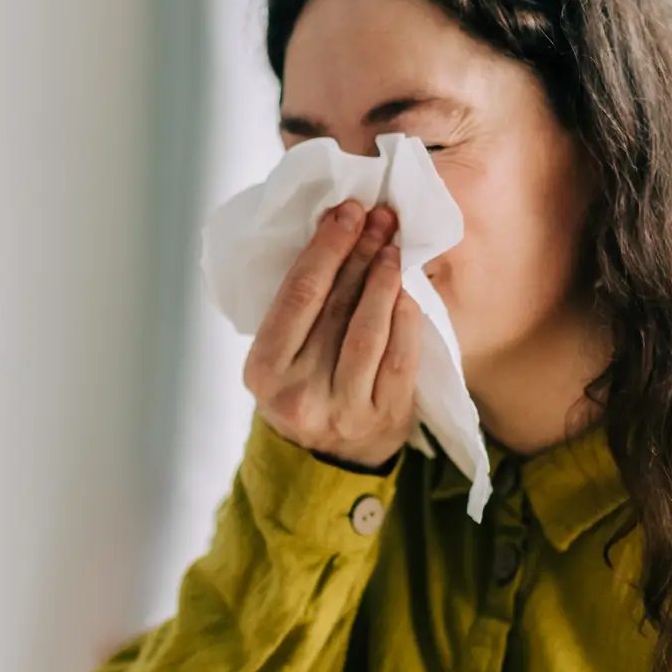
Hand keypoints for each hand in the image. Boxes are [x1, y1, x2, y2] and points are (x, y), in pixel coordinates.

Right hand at [244, 200, 421, 471]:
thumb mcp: (280, 355)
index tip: (346, 212)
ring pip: (368, 332)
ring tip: (392, 247)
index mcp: (263, 370)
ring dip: (383, 281)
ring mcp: (342, 409)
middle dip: (359, 253)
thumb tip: (333, 232)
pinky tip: (407, 292)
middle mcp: (298, 392)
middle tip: (378, 218)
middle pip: (334, 307)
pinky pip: (400, 358)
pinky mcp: (382, 418)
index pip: (298, 295)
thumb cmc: (303, 387)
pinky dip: (405, 318)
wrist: (329, 459)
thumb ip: (298, 307)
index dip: (325, 248)